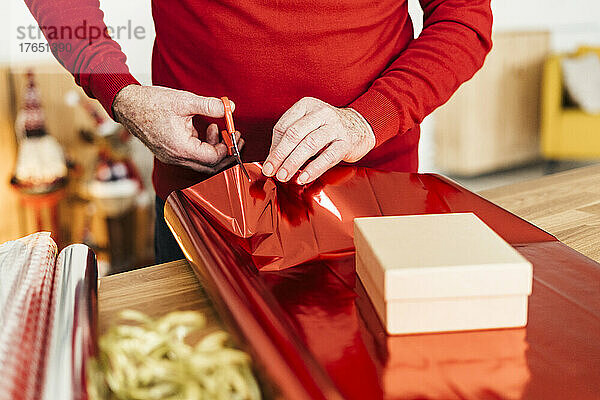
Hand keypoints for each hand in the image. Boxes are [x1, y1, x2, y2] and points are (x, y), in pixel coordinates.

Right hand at [113, 85, 243, 173]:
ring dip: (213, 148)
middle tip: (235, 137)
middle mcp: (176, 157)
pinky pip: (192, 156)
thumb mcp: (184, 100)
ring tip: (216, 128)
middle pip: (210, 166)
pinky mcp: (170, 153)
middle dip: (226, 152)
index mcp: (181, 148)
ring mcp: (172, 157)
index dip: (228, 148)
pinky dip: (202, 146)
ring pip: (201, 162)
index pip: (213, 158)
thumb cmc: (151, 103)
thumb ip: (209, 105)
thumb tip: (230, 108)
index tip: (234, 134)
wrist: (127, 105)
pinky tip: (204, 129)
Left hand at [262, 97, 374, 184]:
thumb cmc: (327, 128)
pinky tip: (304, 177)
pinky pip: (328, 156)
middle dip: (280, 155)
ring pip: (310, 144)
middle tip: (272, 171)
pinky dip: (314, 168)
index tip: (268, 164)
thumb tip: (272, 160)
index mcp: (307, 106)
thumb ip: (290, 138)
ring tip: (284, 176)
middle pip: (294, 134)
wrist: (360, 127)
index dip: (274, 147)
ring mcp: (335, 126)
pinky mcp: (346, 142)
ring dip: (294, 162)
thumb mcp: (308, 125)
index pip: (283, 126)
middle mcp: (321, 113)